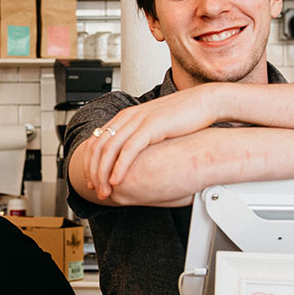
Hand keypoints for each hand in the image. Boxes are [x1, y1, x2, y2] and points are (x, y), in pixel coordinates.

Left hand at [85, 85, 221, 198]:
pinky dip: (119, 167)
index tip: (91, 181)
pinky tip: (117, 181)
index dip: (90, 164)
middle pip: (98, 147)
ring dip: (103, 174)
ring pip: (109, 150)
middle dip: (93, 172)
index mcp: (125, 117)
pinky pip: (128, 150)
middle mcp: (127, 117)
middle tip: (95, 190)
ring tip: (105, 191)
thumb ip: (139, 137)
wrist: (203, 103)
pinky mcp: (150, 126)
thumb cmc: (182, 117)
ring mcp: (137, 121)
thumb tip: (131, 156)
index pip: (97, 141)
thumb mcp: (153, 127)